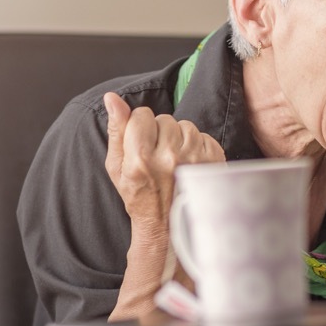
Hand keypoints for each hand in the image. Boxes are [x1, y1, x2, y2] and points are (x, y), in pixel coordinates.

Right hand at [102, 92, 225, 247]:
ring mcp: (194, 159)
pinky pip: (203, 136)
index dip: (140, 127)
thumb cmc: (139, 196)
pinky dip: (196, 147)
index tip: (141, 146)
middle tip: (158, 158)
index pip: (142, 115)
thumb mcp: (116, 167)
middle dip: (160, 133)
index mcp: (141, 159)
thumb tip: (112, 98)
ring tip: (174, 162)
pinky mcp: (213, 160)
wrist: (168, 227)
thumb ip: (116, 130)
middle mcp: (169, 157)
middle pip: (165, 119)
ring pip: (185, 126)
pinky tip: (189, 164)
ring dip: (179, 139)